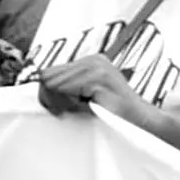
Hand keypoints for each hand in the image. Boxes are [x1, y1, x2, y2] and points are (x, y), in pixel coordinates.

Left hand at [37, 54, 154, 126]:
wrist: (140, 120)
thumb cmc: (111, 113)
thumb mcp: (84, 95)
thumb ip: (66, 86)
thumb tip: (39, 85)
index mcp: (90, 60)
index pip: (48, 72)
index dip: (48, 93)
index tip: (62, 108)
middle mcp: (93, 59)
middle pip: (46, 76)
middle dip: (52, 98)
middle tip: (72, 110)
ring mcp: (97, 66)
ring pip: (52, 83)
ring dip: (63, 102)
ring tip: (84, 107)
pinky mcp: (98, 77)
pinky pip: (64, 90)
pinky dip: (71, 103)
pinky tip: (89, 106)